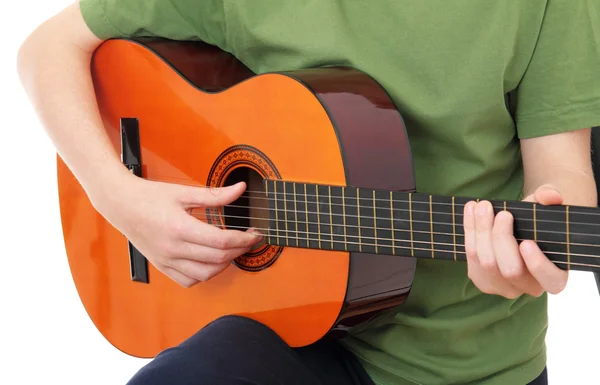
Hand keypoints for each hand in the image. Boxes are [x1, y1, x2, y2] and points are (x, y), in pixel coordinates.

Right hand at [97, 178, 262, 287]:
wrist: (121, 205)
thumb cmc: (150, 196)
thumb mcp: (184, 192)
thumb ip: (215, 195)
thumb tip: (240, 189)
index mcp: (180, 228)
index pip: (221, 241)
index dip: (243, 239)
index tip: (254, 234)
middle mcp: (173, 249)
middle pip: (218, 258)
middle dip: (240, 250)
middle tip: (248, 239)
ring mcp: (167, 260)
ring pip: (206, 274)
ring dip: (225, 264)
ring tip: (232, 249)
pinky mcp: (162, 266)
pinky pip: (189, 280)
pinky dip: (205, 274)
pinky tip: (210, 261)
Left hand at [463, 184, 567, 298]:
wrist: (513, 227)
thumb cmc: (534, 220)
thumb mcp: (542, 206)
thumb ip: (549, 198)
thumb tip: (551, 196)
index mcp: (555, 275)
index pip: (550, 280)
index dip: (538, 266)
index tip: (527, 243)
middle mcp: (529, 286)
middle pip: (511, 269)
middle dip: (502, 239)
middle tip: (502, 214)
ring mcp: (503, 287)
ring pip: (486, 262)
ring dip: (481, 231)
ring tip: (482, 206)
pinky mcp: (481, 279)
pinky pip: (471, 257)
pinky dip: (469, 231)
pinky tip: (471, 210)